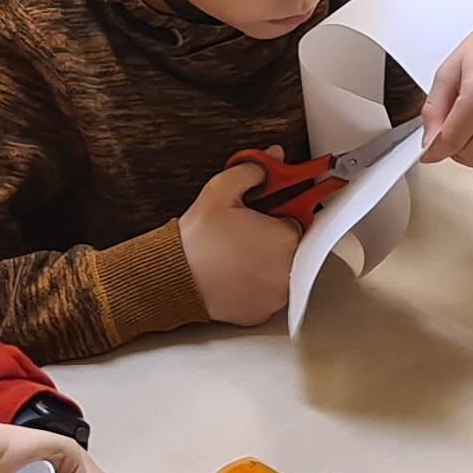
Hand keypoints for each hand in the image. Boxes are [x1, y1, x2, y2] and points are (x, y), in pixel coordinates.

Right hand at [177, 162, 303, 327]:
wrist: (174, 277)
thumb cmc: (197, 239)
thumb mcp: (221, 190)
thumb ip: (252, 170)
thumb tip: (272, 159)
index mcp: (285, 238)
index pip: (298, 219)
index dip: (282, 212)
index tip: (272, 211)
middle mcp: (286, 271)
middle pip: (292, 246)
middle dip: (274, 236)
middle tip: (248, 230)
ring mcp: (275, 296)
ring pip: (281, 271)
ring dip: (267, 261)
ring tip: (238, 252)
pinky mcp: (261, 313)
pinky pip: (267, 294)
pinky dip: (256, 284)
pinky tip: (235, 273)